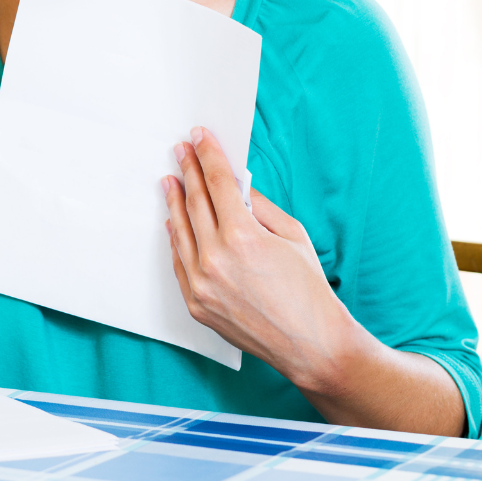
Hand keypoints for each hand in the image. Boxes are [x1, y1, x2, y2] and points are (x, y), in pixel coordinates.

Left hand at [162, 126, 357, 389]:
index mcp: (242, 235)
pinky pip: (180, 262)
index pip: (217, 182)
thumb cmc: (308, 289)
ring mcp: (201, 283)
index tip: (199, 137)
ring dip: (174, 202)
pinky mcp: (196, 303)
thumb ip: (260, 207)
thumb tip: (236, 185)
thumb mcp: (292, 235)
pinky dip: (177, 239)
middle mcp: (215, 258)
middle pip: (194, 202)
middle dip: (187, 172)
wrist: (311, 344)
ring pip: (180, 232)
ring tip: (170, 180)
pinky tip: (175, 222)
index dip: (207, 155)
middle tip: (181, 151)